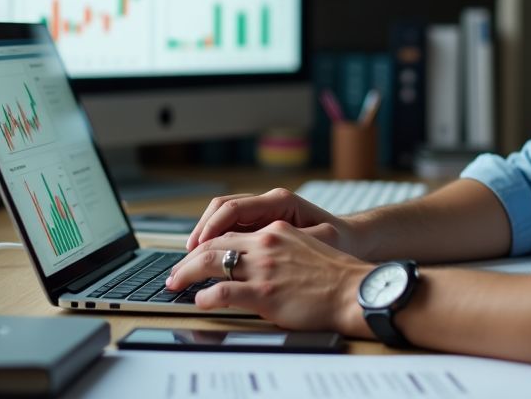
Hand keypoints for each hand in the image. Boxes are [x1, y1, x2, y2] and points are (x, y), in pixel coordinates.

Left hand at [167, 221, 372, 335]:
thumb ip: (281, 248)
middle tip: (175, 273)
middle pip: (213, 244)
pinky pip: (222, 292)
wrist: (355, 291)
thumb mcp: (306, 247)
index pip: (229, 231)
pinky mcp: (264, 292)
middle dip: (188, 258)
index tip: (193, 255)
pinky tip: (200, 301)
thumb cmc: (336, 275)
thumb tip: (258, 258)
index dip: (205, 243)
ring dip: (186, 273)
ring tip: (176, 284)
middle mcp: (266, 242)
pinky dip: (205, 297)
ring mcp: (264, 267)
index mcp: (276, 230)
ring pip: (211, 262)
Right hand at [186, 188, 358, 254]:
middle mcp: (268, 203)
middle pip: (222, 209)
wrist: (352, 240)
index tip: (196, 247)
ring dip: (205, 237)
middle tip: (185, 259)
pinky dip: (216, 242)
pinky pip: (231, 229)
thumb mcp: (325, 240)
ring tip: (190, 261)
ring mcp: (263, 212)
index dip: (211, 227)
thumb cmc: (341, 241)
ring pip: (222, 217)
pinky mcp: (261, 225)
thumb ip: (301, 242)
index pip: (235, 208)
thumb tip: (273, 247)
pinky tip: (207, 261)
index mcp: (280, 201)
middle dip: (200, 232)